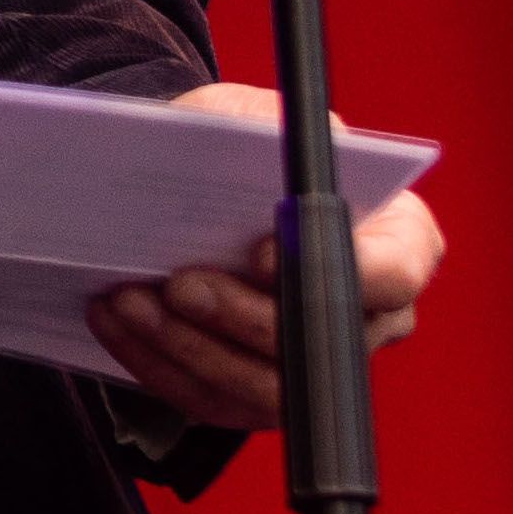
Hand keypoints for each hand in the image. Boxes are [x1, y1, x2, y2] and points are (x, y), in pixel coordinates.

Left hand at [87, 79, 444, 431]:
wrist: (200, 186)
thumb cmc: (242, 147)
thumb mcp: (253, 116)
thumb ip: (261, 127)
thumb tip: (249, 144)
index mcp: (398, 240)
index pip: (392, 274)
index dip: (331, 271)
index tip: (260, 252)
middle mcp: (371, 316)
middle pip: (318, 344)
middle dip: (237, 315)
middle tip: (177, 282)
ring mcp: (317, 365)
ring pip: (261, 387)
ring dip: (185, 345)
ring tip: (127, 299)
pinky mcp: (257, 393)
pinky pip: (210, 397)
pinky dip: (155, 359)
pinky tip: (115, 318)